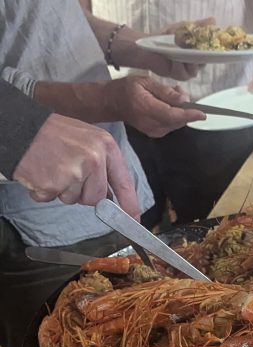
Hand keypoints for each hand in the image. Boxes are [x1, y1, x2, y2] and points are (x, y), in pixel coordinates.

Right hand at [14, 115, 139, 217]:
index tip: (135, 219)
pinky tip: (41, 171)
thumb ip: (103, 165)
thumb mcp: (88, 140)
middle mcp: (94, 159)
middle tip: (68, 173)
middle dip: (82, 193)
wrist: (23, 128)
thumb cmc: (55, 135)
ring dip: (61, 190)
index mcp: (106, 147)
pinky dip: (44, 190)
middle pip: (96, 198)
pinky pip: (51, 198)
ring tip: (53, 167)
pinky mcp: (53, 184)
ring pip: (73, 200)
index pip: (124, 183)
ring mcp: (74, 173)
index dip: (130, 204)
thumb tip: (111, 197)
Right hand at [107, 76, 204, 137]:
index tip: (203, 114)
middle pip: (177, 121)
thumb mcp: (145, 82)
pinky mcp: (155, 133)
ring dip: (180, 111)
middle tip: (178, 92)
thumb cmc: (127, 88)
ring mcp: (153, 131)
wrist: (112, 103)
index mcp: (146, 108)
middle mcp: (150, 124)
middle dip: (185, 108)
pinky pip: (172, 125)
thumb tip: (184, 100)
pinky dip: (175, 115)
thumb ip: (165, 91)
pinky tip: (168, 104)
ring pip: (176, 123)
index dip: (189, 115)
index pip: (172, 115)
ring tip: (171, 95)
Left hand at [118, 20, 214, 80]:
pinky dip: (179, 66)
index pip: (210, 55)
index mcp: (197, 54)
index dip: (213, 50)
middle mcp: (193, 65)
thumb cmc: (165, 37)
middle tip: (201, 49)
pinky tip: (176, 59)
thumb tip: (213, 20)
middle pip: (203, 64)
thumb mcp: (184, 28)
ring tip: (188, 55)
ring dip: (191, 63)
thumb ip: (198, 26)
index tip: (214, 44)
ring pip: (194, 70)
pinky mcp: (176, 75)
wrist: (148, 45)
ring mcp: (185, 71)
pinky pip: (182, 73)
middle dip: (202, 57)